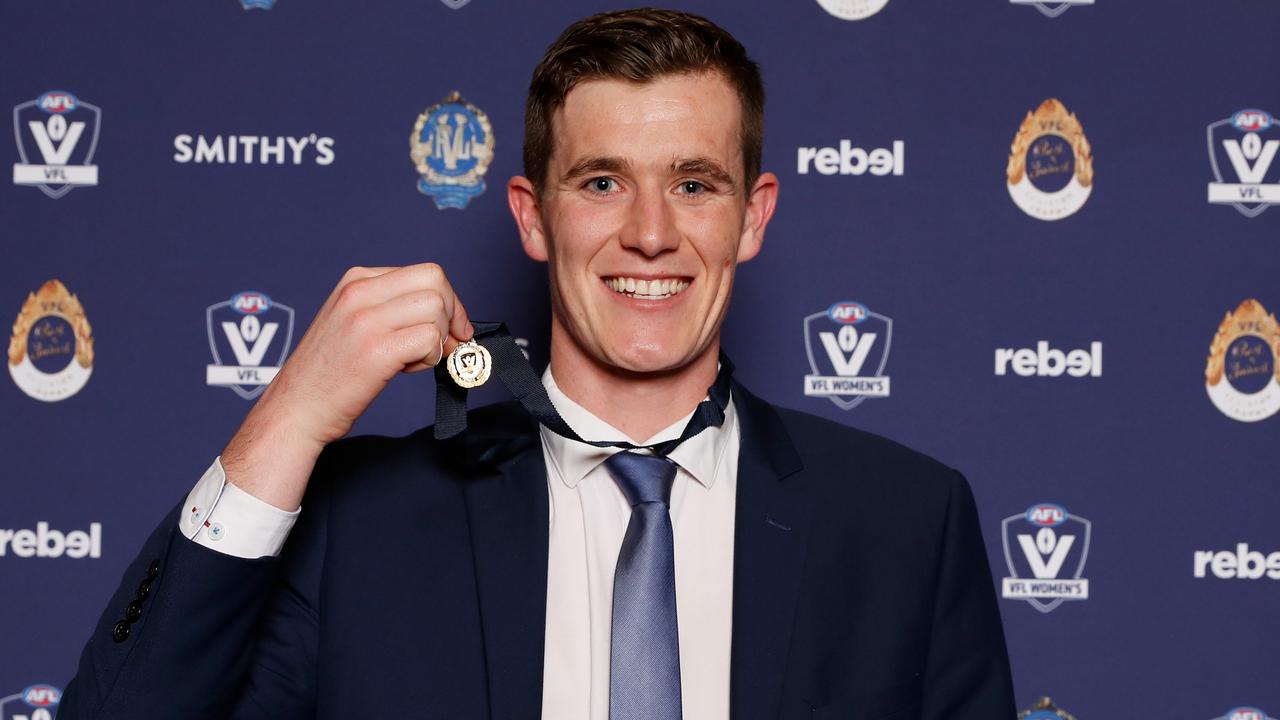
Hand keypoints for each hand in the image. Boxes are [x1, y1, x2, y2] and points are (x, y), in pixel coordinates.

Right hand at [220, 264, 472, 510]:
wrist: (296, 408)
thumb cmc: (328, 373)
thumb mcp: (353, 321)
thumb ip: (392, 308)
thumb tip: (447, 314)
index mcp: (357, 281)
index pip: (424, 273)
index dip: (449, 301)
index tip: (451, 327)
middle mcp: (359, 292)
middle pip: (435, 282)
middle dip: (453, 314)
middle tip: (447, 344)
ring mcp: (366, 320)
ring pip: (436, 309)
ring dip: (438, 338)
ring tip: (413, 359)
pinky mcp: (375, 351)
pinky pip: (429, 339)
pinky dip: (430, 358)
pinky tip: (406, 370)